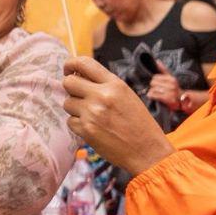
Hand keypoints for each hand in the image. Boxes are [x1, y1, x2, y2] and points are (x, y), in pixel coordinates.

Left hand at [62, 56, 174, 174]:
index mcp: (115, 84)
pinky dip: (78, 125)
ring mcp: (92, 113)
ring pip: (67, 103)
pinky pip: (70, 121)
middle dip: (71, 88)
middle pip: (68, 82)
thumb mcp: (126, 96)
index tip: (69, 70)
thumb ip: (104, 85)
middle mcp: (102, 95)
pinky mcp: (85, 129)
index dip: (71, 64)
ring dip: (75, 109)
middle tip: (80, 96)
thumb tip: (78, 75)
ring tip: (93, 116)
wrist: (148, 152)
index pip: (84, 62)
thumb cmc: (139, 124)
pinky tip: (93, 128)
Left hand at [146, 61, 182, 110]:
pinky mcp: (167, 99)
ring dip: (152, 92)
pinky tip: (154, 97)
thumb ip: (163, 70)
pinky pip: (153, 95)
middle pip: (153, 82)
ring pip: (152, 89)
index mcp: (172, 79)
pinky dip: (151, 96)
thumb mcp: (170, 78)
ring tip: (157, 94)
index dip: (154, 81)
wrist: (181, 101)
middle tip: (157, 90)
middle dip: (152, 86)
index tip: (157, 84)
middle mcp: (172, 85)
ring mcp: (170, 92)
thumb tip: (157, 61)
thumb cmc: (173, 89)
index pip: (155, 77)